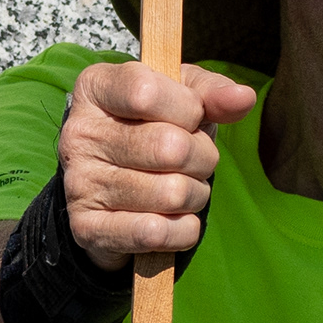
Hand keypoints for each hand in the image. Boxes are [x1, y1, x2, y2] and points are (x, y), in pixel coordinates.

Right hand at [57, 59, 259, 268]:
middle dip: (202, 157)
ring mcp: (79, 183)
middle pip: (170, 147)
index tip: (190, 117)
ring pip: (172, 193)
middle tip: (194, 160)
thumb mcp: (179, 98)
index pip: (146, 93)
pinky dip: (181, 229)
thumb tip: (243, 97)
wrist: (111, 189)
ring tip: (183, 188)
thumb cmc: (152, 130)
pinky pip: (157, 233)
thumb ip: (211, 93)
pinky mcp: (87, 228)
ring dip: (195, 194)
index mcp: (95, 89)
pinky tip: (172, 217)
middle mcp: (79, 134)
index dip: (187, 109)